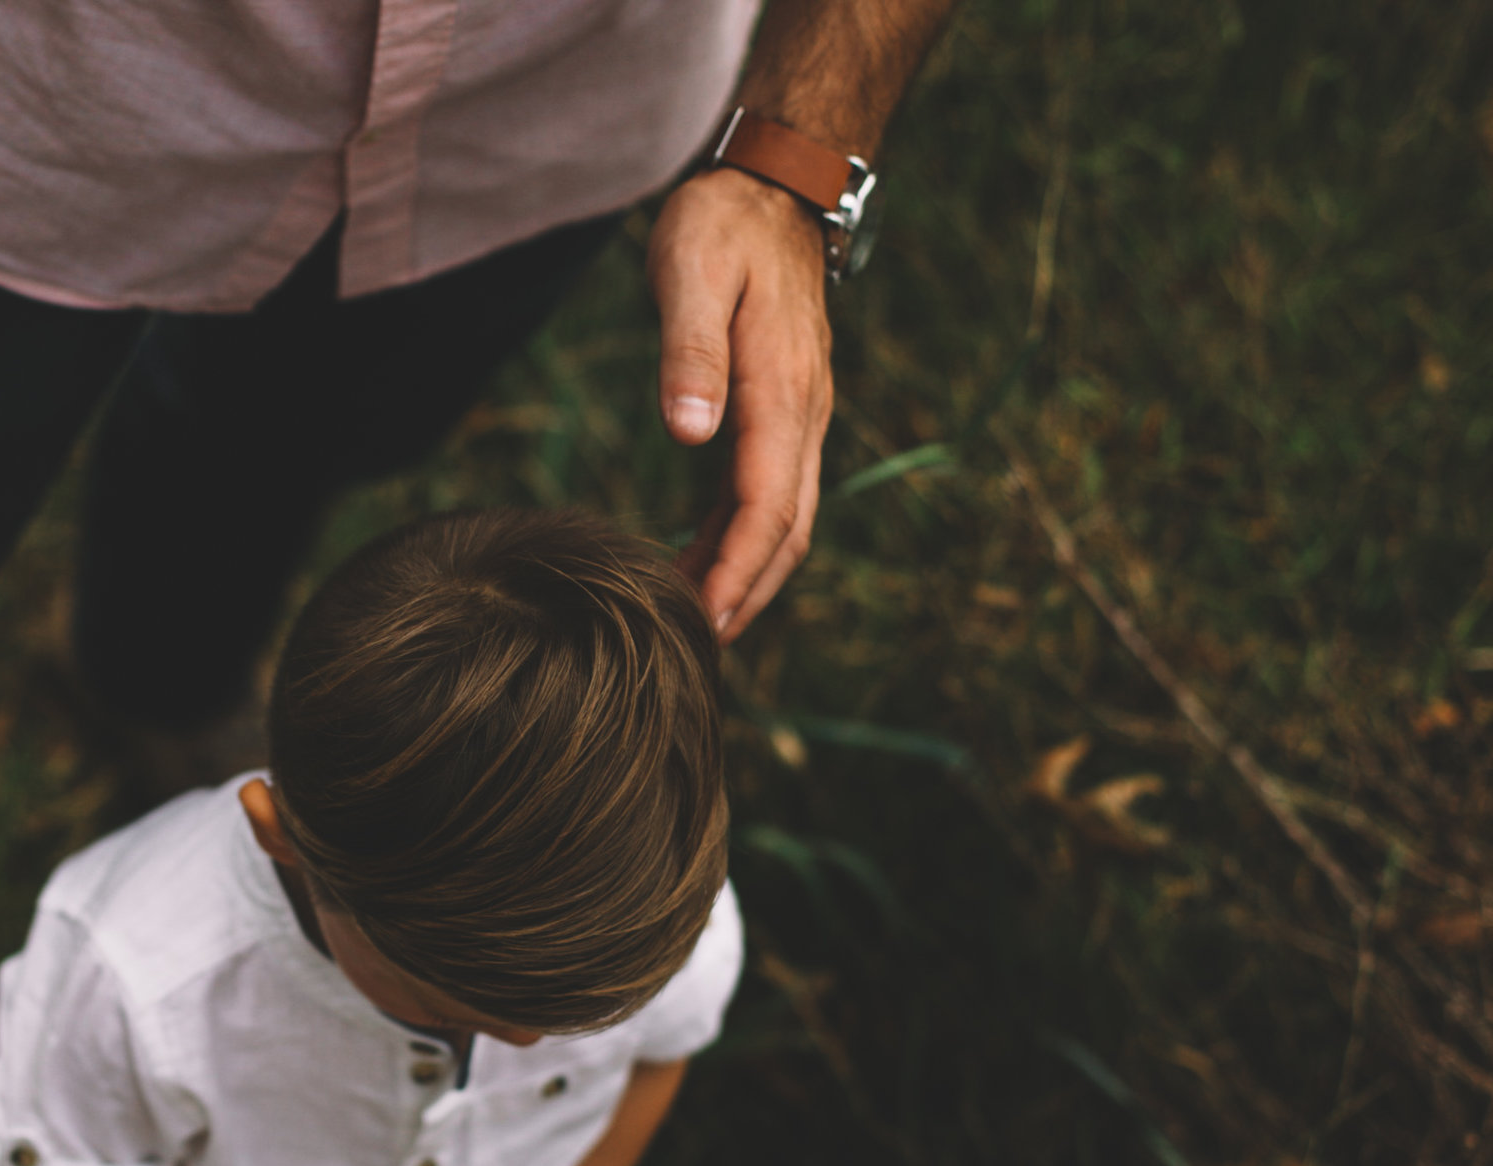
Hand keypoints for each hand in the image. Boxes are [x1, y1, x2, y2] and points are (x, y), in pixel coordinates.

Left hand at [645, 166, 835, 642]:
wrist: (774, 187)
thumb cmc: (721, 225)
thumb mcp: (689, 273)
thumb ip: (688, 354)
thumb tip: (689, 434)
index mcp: (782, 391)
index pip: (766, 506)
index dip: (735, 573)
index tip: (701, 625)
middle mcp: (804, 413)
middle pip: (787, 531)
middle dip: (746, 596)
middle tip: (696, 651)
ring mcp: (800, 415)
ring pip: (786, 519)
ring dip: (746, 575)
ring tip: (694, 623)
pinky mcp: (785, 412)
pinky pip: (772, 493)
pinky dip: (742, 539)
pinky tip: (699, 562)